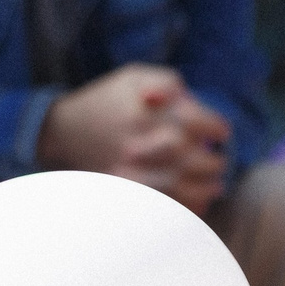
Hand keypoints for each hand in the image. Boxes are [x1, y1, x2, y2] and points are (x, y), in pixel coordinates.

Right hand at [39, 64, 230, 215]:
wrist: (62, 131)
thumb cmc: (104, 101)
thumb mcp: (132, 78)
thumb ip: (165, 81)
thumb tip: (184, 95)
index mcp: (141, 112)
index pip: (191, 120)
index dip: (214, 127)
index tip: (222, 133)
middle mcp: (135, 142)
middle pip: (187, 155)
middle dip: (212, 161)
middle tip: (220, 162)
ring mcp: (127, 169)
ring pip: (176, 184)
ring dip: (203, 187)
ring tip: (215, 186)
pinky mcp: (121, 187)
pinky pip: (157, 202)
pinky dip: (181, 207)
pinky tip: (196, 205)